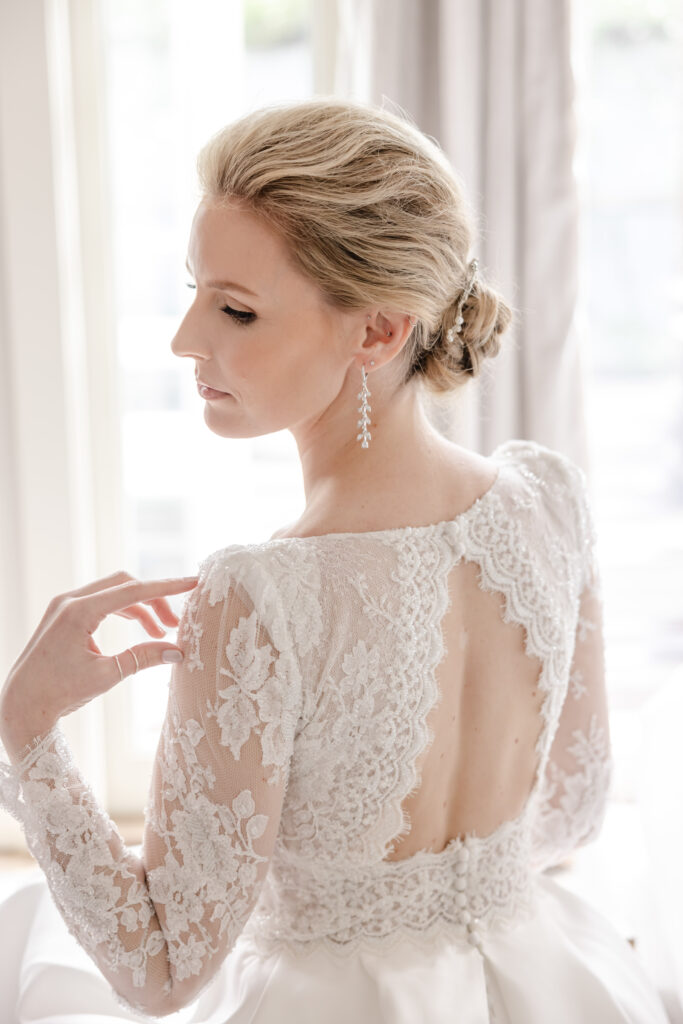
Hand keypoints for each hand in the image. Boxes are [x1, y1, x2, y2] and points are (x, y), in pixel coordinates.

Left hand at [0, 570, 199, 761]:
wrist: (20, 704)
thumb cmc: (59, 693)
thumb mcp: (106, 675)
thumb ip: (143, 658)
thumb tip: (178, 651)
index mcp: (79, 611)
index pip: (133, 590)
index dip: (167, 587)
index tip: (193, 583)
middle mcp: (70, 600)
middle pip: (125, 584)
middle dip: (154, 600)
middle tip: (174, 625)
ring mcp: (64, 605)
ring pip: (114, 592)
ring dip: (140, 608)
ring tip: (159, 634)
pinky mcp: (63, 614)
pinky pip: (101, 602)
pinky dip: (123, 612)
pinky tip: (135, 633)